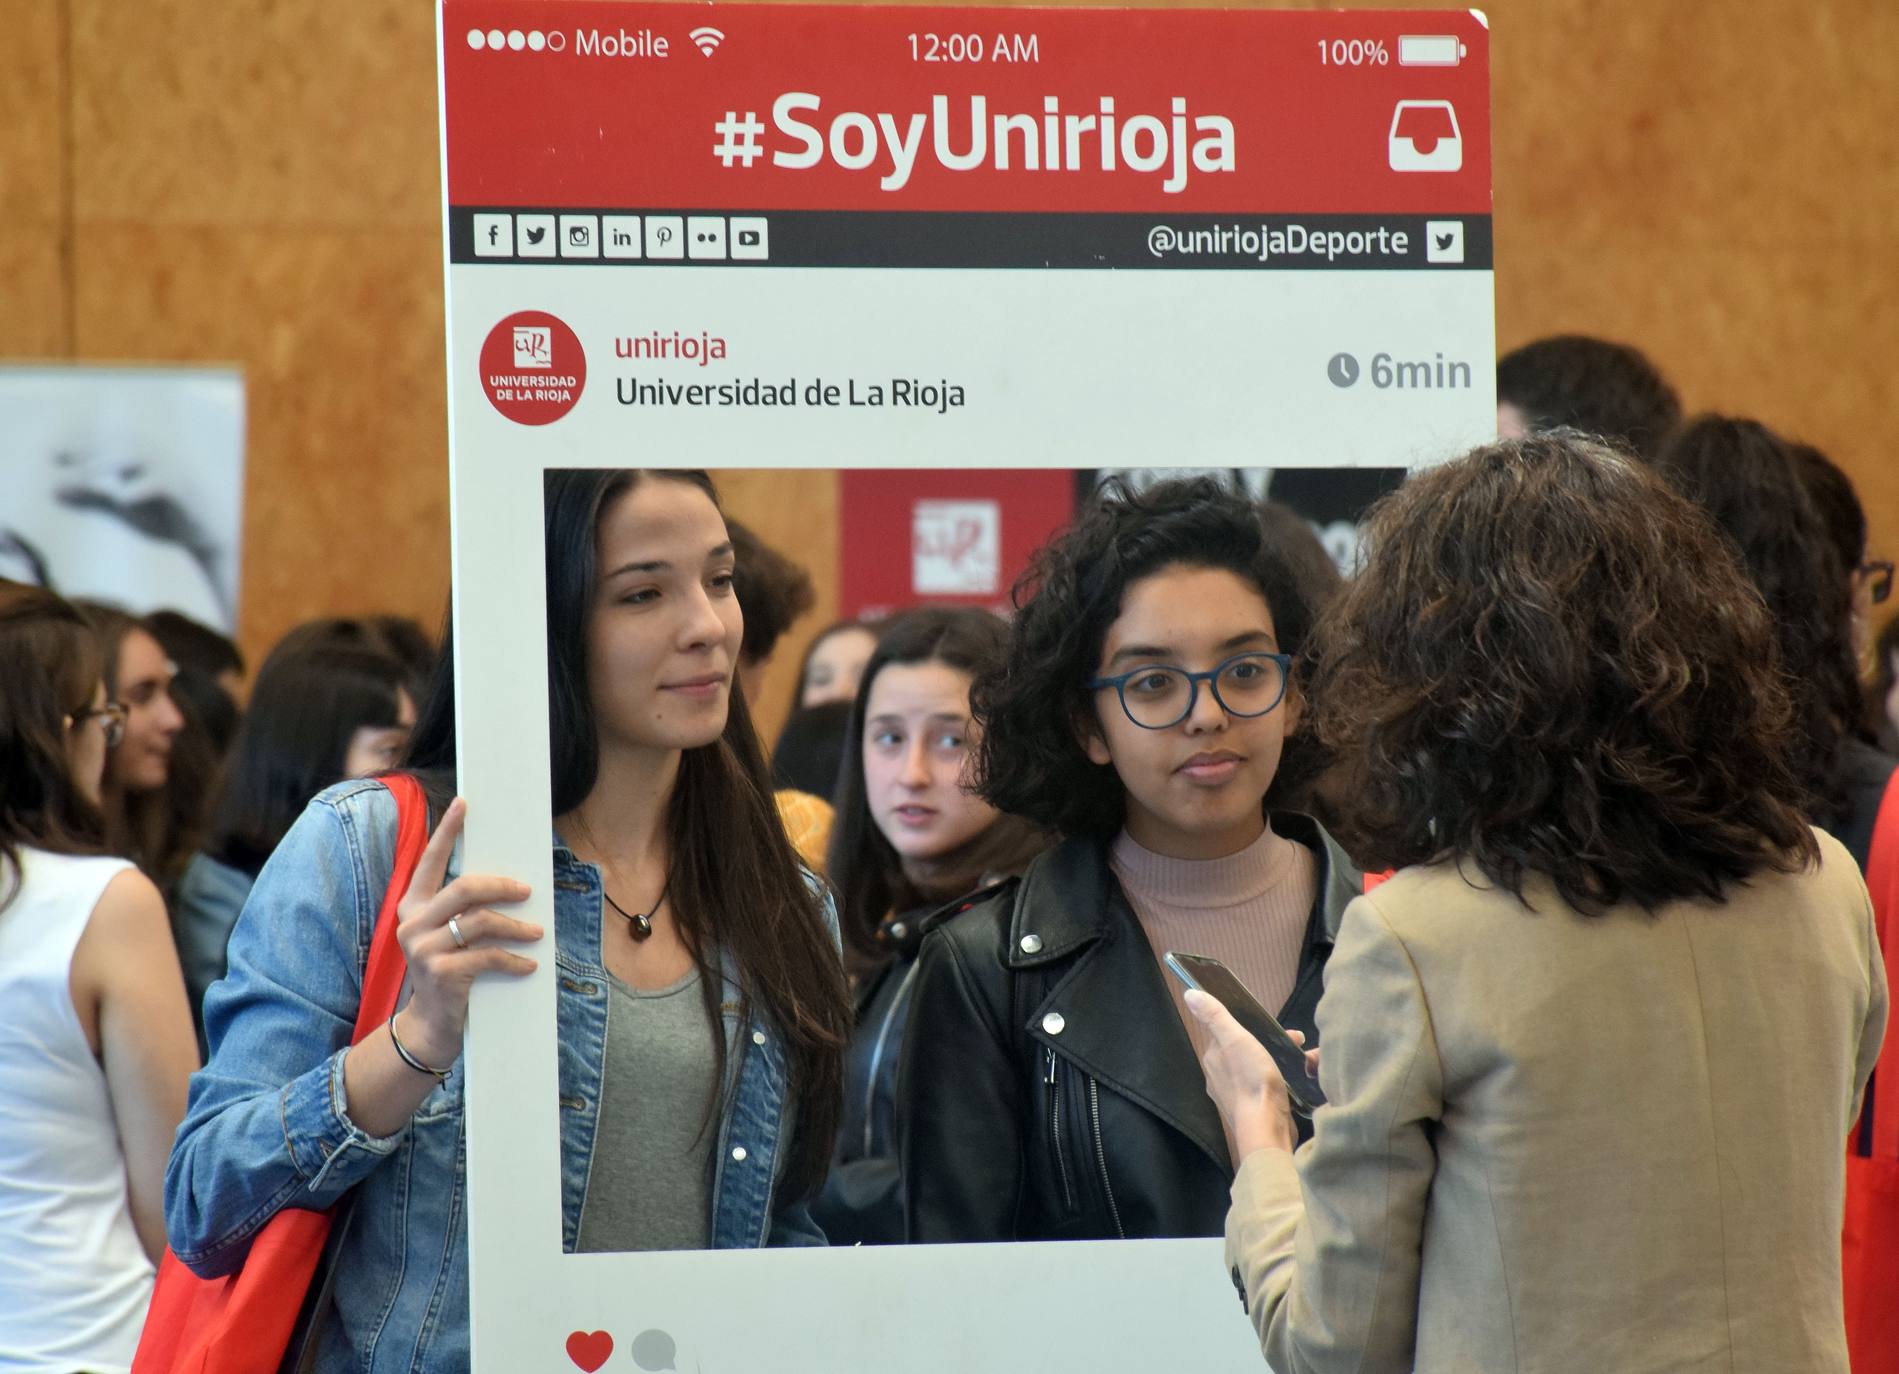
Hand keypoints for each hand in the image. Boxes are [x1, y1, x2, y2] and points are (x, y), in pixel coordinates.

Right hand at [393, 798, 540, 1067]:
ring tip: (536, 933)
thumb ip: (463, 910)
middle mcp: (411, 922)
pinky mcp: (440, 972)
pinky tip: (529, 964)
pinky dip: (514, 959)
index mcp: (412, 906)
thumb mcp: (448, 936)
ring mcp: (423, 948)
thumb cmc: (449, 971)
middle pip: (465, 888)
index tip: (464, 803)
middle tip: (527, 890)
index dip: (446, 831)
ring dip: (516, 927)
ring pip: (481, 922)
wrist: (432, 1025)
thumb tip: (509, 881)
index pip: (429, 861)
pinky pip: (488, 956)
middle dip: (502, 886)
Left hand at [1184, 989, 1299, 1159]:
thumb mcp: (1235, 1039)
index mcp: (1213, 1059)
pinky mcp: (1254, 1110)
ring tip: (1302, 1059)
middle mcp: (1219, 1078)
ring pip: (1257, 1068)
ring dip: (1278, 1059)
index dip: (1250, 1025)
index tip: (1274, 1025)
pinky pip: (1266, 1086)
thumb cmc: (1251, 1080)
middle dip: (1269, 1042)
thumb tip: (1190, 994)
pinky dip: (1280, 1078)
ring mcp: (1236, 1096)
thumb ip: (1215, 1016)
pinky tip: (1297, 1079)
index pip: (1227, 1033)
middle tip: (1295, 1040)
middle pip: (1244, 1050)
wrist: (1267, 1128)